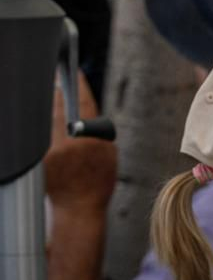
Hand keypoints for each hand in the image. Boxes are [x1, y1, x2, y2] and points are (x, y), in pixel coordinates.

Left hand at [43, 73, 116, 214]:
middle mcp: (68, 143)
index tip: (74, 72)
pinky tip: (45, 120)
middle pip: (58, 107)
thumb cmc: (96, 182)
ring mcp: (49, 151)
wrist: (78, 207)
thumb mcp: (108, 152)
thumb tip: (83, 109)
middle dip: (58, 92)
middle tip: (58, 78)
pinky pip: (39, 134)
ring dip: (49, 107)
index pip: (83, 103)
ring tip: (52, 97)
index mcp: (90, 140)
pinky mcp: (38, 158)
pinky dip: (42, 125)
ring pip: (46, 119)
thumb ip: (96, 130)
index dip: (78, 85)